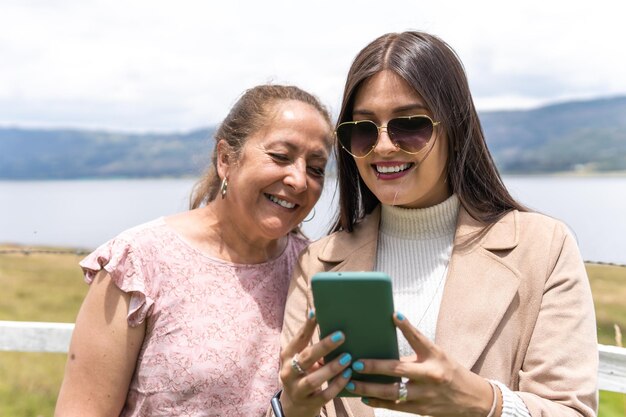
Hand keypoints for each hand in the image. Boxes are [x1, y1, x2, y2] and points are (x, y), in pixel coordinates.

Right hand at [279, 310, 352, 416]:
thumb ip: (313, 347)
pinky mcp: (309, 403)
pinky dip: (337, 385)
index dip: (306, 326)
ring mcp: (297, 390)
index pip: (298, 339)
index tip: (317, 312)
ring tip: (348, 358)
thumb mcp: (302, 360)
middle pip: (306, 358)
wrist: (294, 406)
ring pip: (314, 379)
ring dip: (331, 368)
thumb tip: (335, 325)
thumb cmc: (303, 374)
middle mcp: (289, 373)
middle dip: (324, 346)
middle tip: (341, 336)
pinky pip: (324, 395)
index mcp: (287, 357)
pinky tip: (348, 375)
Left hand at [346, 312, 494, 416]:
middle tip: (356, 363)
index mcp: (435, 356)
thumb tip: (388, 335)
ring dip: (370, 388)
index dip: (406, 326)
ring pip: (393, 392)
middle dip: (375, 367)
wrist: (472, 399)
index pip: (419, 338)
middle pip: (398, 370)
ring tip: (352, 383)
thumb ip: (414, 349)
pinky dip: (378, 402)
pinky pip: (395, 406)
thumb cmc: (448, 371)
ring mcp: (426, 395)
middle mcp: (431, 375)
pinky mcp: (422, 409)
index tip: (394, 315)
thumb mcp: (436, 355)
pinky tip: (364, 397)